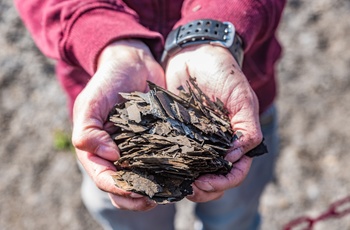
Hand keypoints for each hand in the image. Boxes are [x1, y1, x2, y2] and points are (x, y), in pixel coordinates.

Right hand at [72, 40, 164, 210]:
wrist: (133, 62)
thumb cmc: (108, 80)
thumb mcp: (90, 102)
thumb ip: (88, 131)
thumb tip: (110, 157)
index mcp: (96, 149)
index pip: (104, 177)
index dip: (118, 188)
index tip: (135, 191)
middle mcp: (117, 154)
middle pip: (124, 186)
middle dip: (137, 197)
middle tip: (154, 199)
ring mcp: (138, 149)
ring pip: (144, 179)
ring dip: (154, 190)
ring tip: (169, 192)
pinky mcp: (157, 141)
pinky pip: (161, 162)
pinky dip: (168, 172)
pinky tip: (181, 175)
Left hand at [164, 44, 261, 201]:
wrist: (193, 54)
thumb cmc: (222, 73)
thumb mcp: (241, 98)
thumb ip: (246, 128)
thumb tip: (234, 158)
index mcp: (236, 140)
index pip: (236, 171)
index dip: (223, 181)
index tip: (204, 182)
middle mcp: (217, 145)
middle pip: (215, 179)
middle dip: (204, 189)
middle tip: (188, 189)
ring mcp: (196, 142)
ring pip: (195, 174)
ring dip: (186, 184)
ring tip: (173, 186)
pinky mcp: (176, 134)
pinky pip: (175, 157)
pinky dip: (170, 169)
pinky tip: (160, 173)